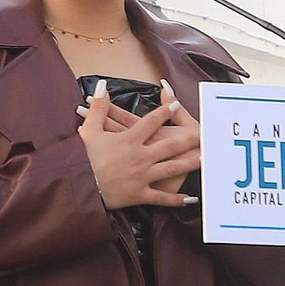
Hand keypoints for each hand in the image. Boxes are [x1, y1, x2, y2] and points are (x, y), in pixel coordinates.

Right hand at [76, 80, 200, 208]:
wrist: (80, 186)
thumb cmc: (83, 158)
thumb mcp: (90, 130)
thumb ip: (100, 108)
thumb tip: (103, 86)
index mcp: (129, 141)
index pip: (150, 122)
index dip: (164, 112)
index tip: (175, 105)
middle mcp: (140, 157)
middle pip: (168, 146)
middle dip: (186, 139)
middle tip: (202, 134)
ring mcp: (142, 177)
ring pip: (170, 169)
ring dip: (189, 165)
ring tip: (204, 160)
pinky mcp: (140, 194)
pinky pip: (162, 198)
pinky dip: (176, 199)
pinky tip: (190, 198)